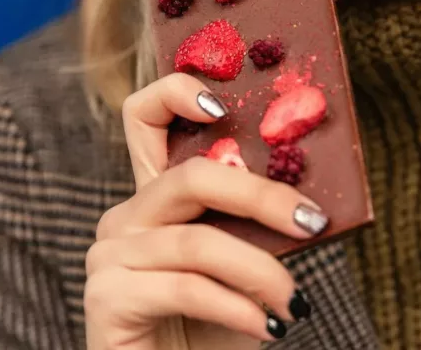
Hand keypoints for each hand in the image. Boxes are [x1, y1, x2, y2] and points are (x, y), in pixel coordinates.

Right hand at [84, 73, 328, 349]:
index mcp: (157, 195)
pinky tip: (269, 327)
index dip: (177, 93)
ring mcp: (110, 254)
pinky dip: (238, 308)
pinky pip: (185, 288)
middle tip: (313, 220)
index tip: (225, 108)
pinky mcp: (107, 296)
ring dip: (262, 272)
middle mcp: (127, 215)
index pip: (144, 117)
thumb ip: (256, 224)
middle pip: (191, 176)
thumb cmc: (216, 320)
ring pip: (197, 242)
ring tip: (294, 302)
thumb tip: (311, 201)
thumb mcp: (242, 261)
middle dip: (262, 196)